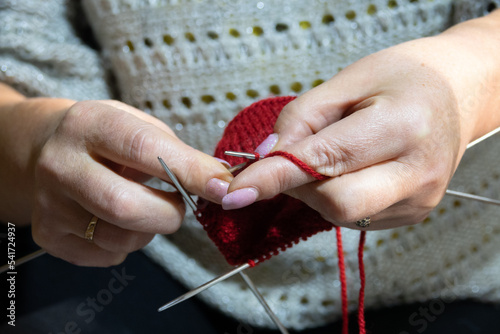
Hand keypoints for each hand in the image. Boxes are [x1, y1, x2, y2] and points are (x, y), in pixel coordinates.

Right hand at [0, 91, 232, 265]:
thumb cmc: (105, 136)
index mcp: (88, 124)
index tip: (221, 187)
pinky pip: (108, 255)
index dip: (189, 171)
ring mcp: (49, 204)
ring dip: (151, 230)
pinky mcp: (50, 236)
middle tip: (181, 205)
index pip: (144, 149)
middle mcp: (60, 165)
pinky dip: (128, 242)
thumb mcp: (137, 124)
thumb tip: (218, 184)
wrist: (44, 148)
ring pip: (120, 238)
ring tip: (147, 207)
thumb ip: (175, 151)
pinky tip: (119, 220)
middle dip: (170, 213)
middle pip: (126, 206)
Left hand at [223, 12, 499, 229]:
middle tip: (294, 160)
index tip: (235, 192)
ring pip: (342, 215)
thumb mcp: (347, 81)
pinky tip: (349, 171)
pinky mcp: (413, 214)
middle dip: (299, 186)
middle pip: (335, 203)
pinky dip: (336, 197)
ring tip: (331, 156)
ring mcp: (419, 199)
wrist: (454, 94)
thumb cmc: (400, 78)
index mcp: (401, 126)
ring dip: (317, 192)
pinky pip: (356, 218)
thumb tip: (266, 157)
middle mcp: (417, 171)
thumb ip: (301, 119)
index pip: (325, 162)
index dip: (274, 178)